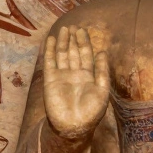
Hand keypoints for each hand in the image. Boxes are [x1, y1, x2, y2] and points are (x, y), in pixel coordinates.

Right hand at [43, 26, 109, 140]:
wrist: (73, 126)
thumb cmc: (91, 111)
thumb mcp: (102, 90)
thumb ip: (101, 71)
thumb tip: (102, 52)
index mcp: (88, 77)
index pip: (86, 56)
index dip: (84, 43)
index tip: (83, 30)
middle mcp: (74, 74)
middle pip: (73, 53)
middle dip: (73, 40)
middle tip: (74, 26)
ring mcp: (62, 76)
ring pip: (62, 55)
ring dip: (63, 42)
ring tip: (64, 29)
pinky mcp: (51, 80)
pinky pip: (50, 62)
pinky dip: (50, 51)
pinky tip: (51, 40)